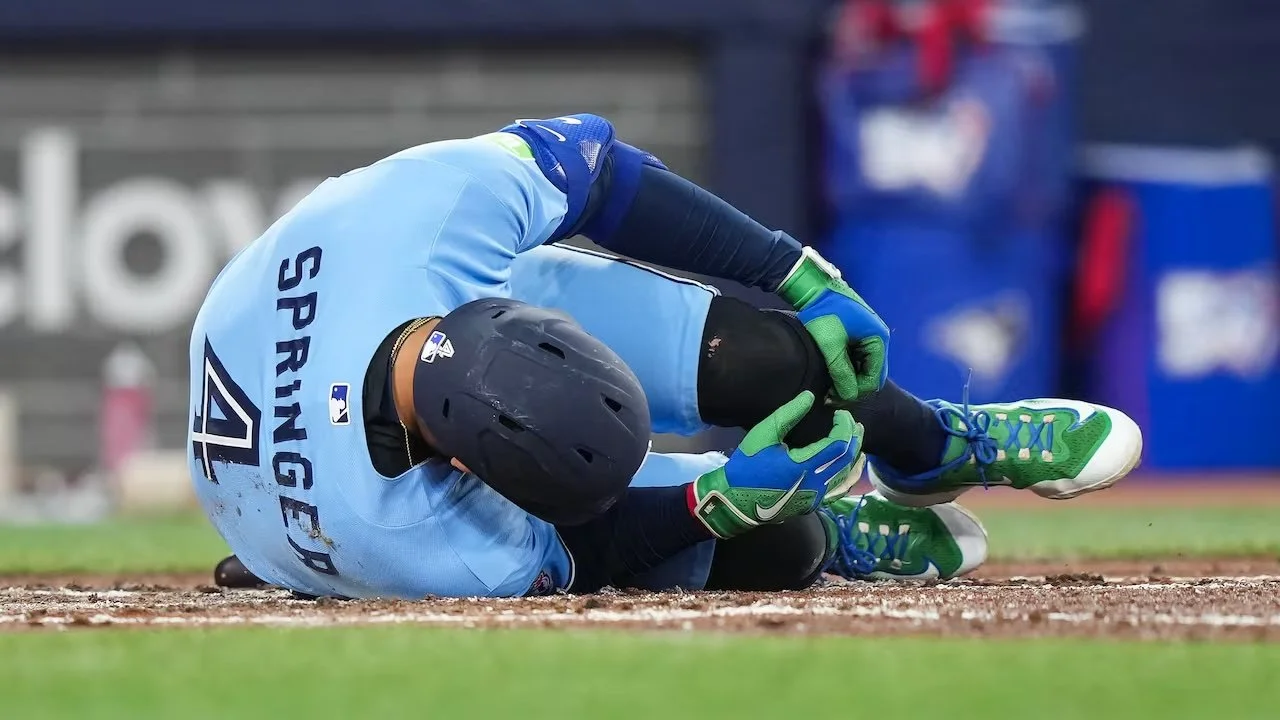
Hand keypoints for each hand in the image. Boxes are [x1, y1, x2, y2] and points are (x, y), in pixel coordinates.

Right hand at [690, 391, 864, 538]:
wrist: (736, 501)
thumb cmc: (747, 466)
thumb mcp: (763, 435)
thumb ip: (788, 415)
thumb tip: (810, 397)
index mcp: (804, 466)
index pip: (839, 443)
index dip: (844, 425)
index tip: (839, 412)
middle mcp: (816, 484)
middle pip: (847, 458)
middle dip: (853, 436)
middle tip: (850, 420)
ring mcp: (816, 497)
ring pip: (847, 474)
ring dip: (854, 453)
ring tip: (855, 436)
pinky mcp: (813, 504)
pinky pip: (840, 489)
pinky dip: (851, 474)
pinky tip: (854, 465)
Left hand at [778, 247, 888, 400]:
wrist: (814, 289)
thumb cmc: (824, 314)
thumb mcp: (831, 346)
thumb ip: (841, 372)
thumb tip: (849, 396)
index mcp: (878, 339)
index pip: (874, 378)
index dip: (855, 391)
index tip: (833, 396)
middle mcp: (878, 339)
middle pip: (871, 375)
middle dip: (852, 387)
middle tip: (830, 395)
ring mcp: (869, 337)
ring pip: (863, 369)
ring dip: (848, 379)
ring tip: (828, 386)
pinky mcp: (858, 336)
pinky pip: (857, 360)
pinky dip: (846, 369)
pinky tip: (831, 374)